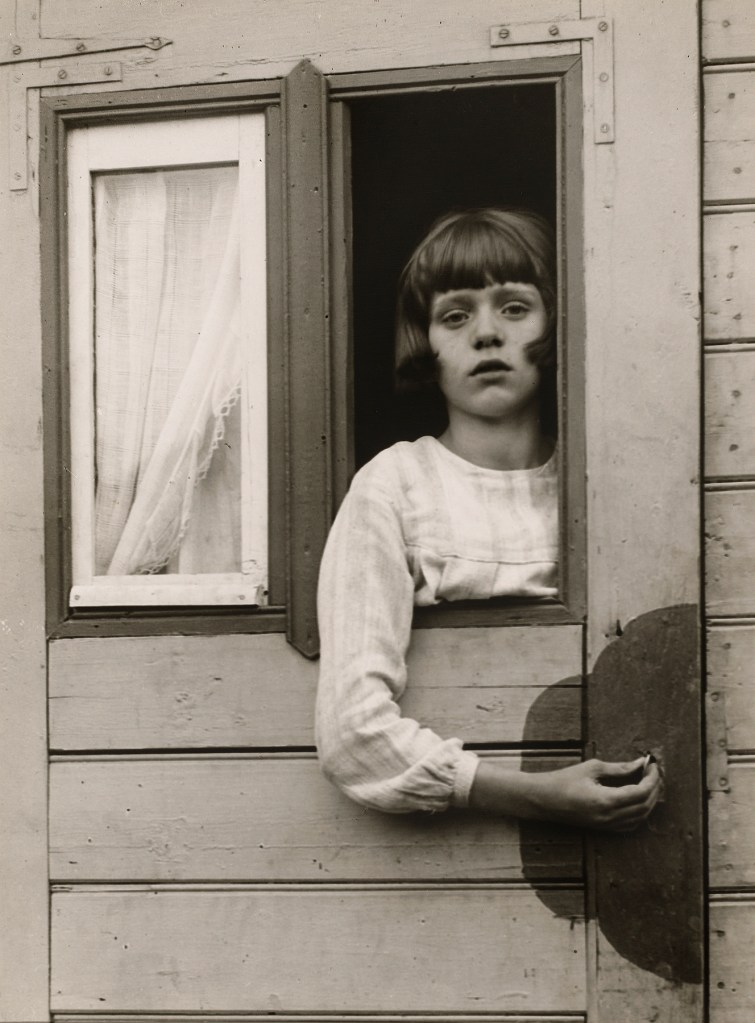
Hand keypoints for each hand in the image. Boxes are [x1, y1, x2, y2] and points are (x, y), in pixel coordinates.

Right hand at [524, 757, 661, 830]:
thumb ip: (618, 768)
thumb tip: (639, 764)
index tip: (652, 764)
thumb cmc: (563, 780)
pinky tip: (638, 798)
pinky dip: (640, 811)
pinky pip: (631, 824)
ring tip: (649, 782)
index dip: (651, 778)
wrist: (543, 800)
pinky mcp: (604, 829)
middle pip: (644, 806)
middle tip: (653, 771)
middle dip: (654, 787)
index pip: (641, 792)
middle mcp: (609, 817)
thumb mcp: (591, 768)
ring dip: (649, 800)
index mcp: (606, 801)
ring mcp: (607, 826)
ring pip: (641, 817)